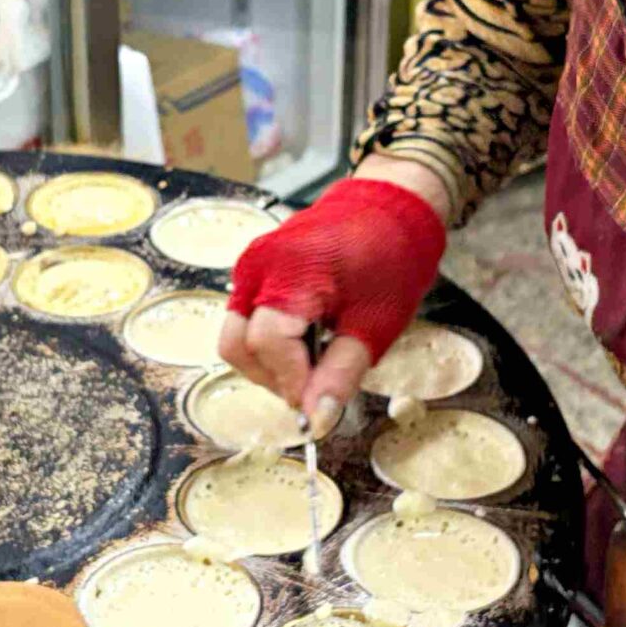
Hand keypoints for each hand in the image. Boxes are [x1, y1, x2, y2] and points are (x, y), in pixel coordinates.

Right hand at [221, 173, 447, 423]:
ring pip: (235, 333)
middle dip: (272, 377)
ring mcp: (250, 263)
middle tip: (313, 388)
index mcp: (290, 275)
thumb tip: (315, 418)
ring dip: (267, 361)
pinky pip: (244, 314)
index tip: (316, 406)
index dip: (289, 384)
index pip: (267, 346)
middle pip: (238, 345)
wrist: (389, 208)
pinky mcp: (252, 265)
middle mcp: (258, 266)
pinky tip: (305, 340)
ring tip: (312, 362)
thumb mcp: (374, 326)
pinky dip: (267, 339)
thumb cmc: (390, 260)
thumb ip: (340, 375)